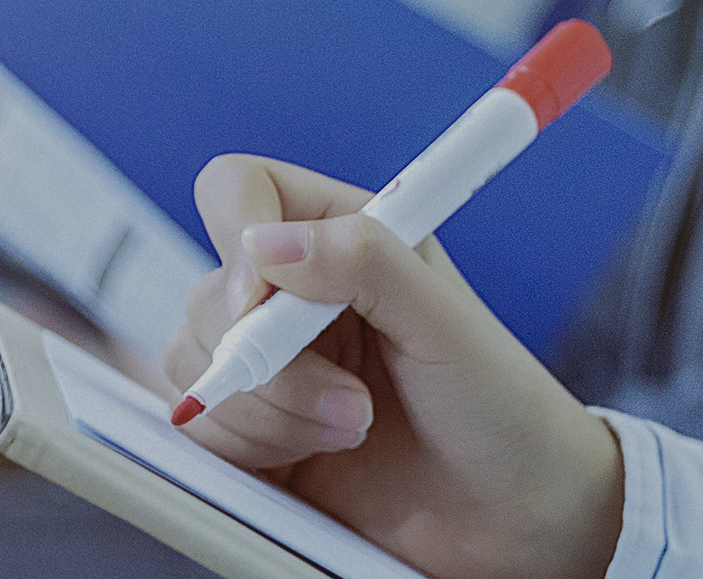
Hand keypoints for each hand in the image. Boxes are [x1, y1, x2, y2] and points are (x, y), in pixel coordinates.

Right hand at [161, 154, 623, 577]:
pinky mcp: (254, 432)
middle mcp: (298, 296)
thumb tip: (266, 245)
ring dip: (268, 411)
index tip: (262, 302)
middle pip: (207, 294)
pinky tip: (316, 455)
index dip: (236, 238)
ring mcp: (271, 366)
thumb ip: (365, 262)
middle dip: (269, 361)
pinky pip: (200, 427)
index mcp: (346, 238)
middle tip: (352, 402)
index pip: (240, 192)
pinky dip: (248, 446)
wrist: (512, 511)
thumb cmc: (498, 405)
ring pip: (190, 364)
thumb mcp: (445, 320)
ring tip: (352, 429)